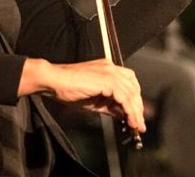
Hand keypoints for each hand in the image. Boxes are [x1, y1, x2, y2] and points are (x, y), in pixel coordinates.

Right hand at [19, 58, 145, 131]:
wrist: (55, 81)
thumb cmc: (68, 89)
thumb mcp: (94, 101)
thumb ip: (109, 105)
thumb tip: (122, 115)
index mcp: (107, 69)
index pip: (129, 83)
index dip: (135, 99)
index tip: (136, 115)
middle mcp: (111, 68)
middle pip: (133, 87)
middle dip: (138, 107)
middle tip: (139, 123)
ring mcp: (109, 72)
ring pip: (131, 93)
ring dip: (136, 112)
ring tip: (136, 126)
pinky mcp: (107, 80)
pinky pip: (125, 98)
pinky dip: (130, 111)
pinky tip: (130, 121)